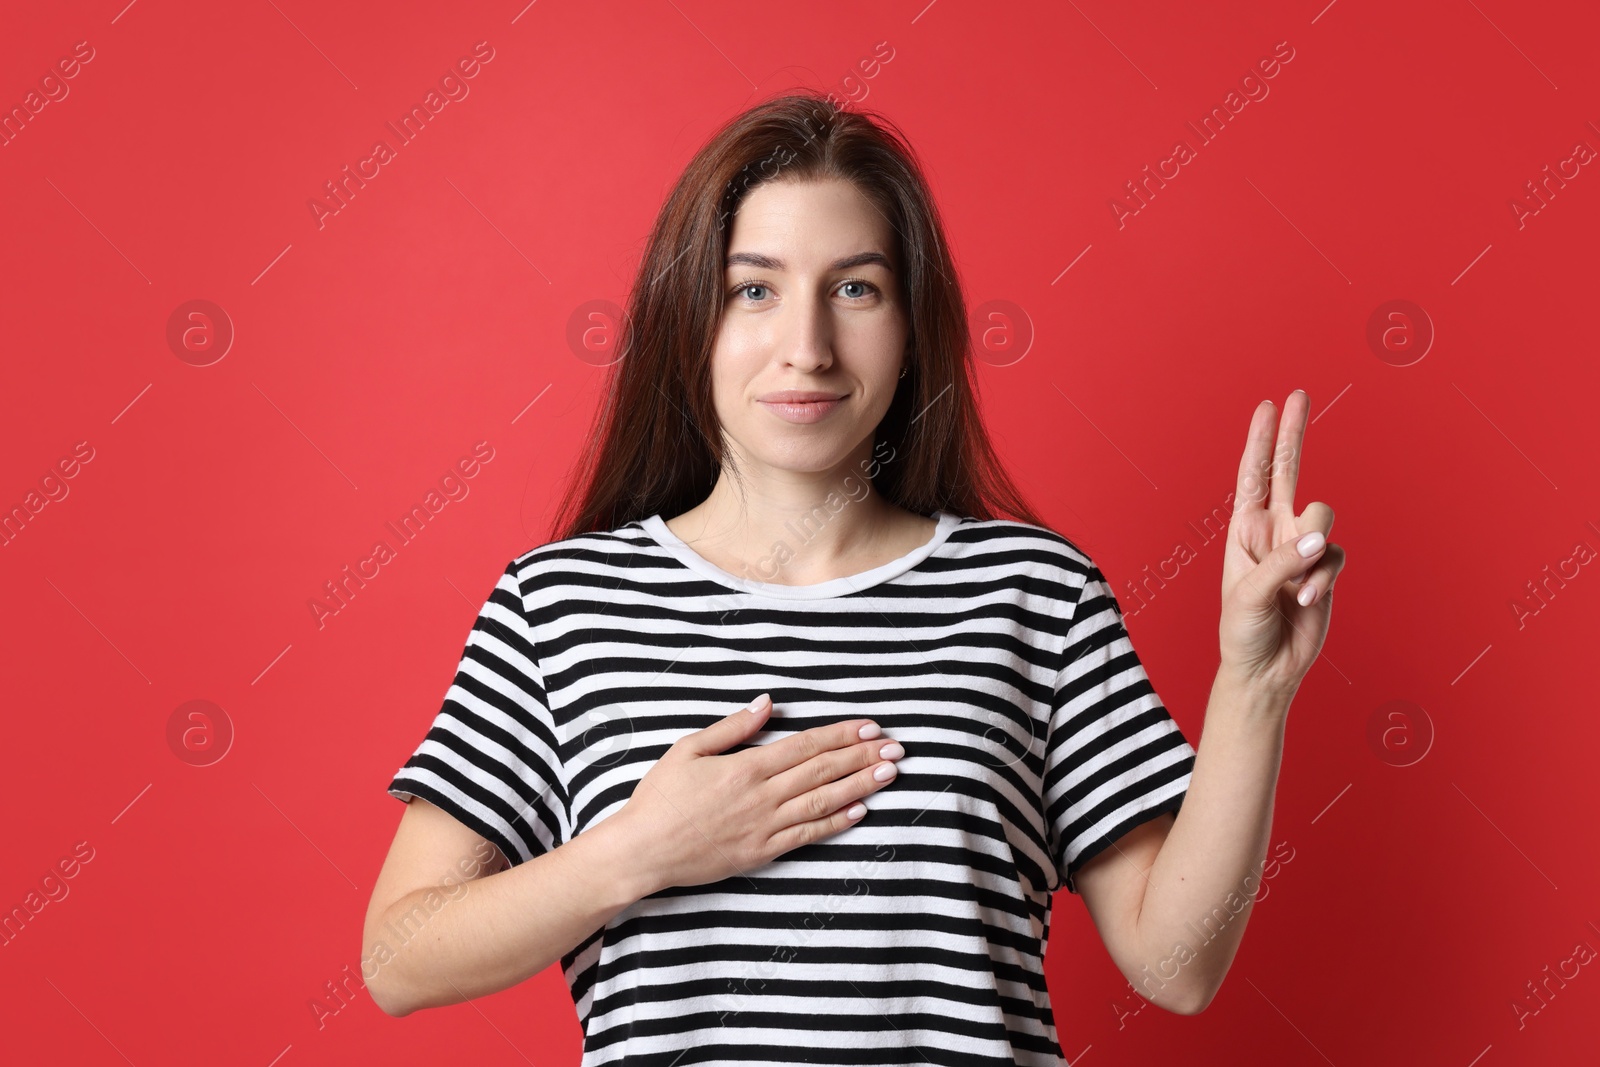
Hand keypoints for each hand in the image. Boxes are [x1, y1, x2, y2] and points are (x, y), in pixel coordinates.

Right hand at [610, 694, 905, 893]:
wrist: (643, 851)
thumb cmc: (660, 797)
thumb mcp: (689, 749)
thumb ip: (733, 726)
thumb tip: (768, 703)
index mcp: (746, 767)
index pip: (806, 746)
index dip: (841, 735)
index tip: (870, 727)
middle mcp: (762, 796)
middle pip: (823, 771)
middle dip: (863, 757)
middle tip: (896, 747)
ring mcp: (765, 827)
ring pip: (823, 802)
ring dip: (860, 786)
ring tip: (890, 773)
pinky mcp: (762, 852)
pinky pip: (808, 835)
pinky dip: (836, 822)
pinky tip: (860, 811)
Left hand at [1219, 390, 1346, 697]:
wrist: (1265, 669)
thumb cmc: (1242, 631)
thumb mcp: (1249, 594)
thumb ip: (1283, 561)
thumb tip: (1320, 537)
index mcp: (1244, 529)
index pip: (1253, 476)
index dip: (1260, 440)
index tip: (1267, 405)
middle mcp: (1273, 531)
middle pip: (1288, 471)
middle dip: (1292, 433)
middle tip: (1299, 395)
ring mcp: (1301, 548)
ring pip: (1323, 517)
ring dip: (1313, 551)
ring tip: (1295, 588)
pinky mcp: (1325, 570)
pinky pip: (1336, 556)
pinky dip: (1323, 579)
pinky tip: (1306, 602)